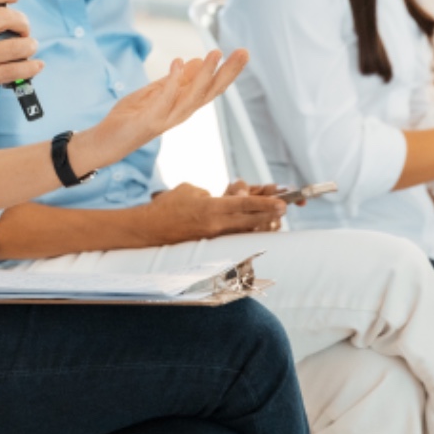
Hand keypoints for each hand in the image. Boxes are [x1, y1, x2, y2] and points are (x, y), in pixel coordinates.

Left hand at [91, 49, 248, 156]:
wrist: (105, 141)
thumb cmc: (130, 117)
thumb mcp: (155, 92)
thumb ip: (175, 80)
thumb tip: (197, 60)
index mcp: (182, 105)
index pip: (211, 88)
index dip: (228, 71)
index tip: (243, 52)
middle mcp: (180, 113)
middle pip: (210, 93)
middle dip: (227, 73)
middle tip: (244, 52)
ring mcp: (166, 119)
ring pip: (192, 97)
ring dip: (205, 75)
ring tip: (215, 53)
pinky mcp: (149, 122)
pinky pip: (164, 100)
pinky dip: (172, 82)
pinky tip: (178, 63)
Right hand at [142, 181, 284, 244]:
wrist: (149, 229)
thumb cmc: (167, 206)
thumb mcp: (190, 190)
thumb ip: (210, 193)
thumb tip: (221, 199)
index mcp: (211, 209)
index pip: (244, 205)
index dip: (265, 203)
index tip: (282, 202)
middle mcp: (215, 225)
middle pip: (250, 221)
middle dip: (269, 215)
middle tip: (285, 209)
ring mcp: (213, 237)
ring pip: (243, 231)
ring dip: (259, 224)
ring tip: (273, 218)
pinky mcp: (209, 243)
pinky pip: (231, 236)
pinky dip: (243, 230)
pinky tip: (252, 227)